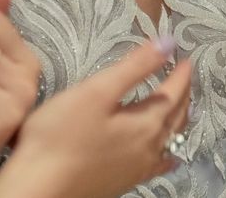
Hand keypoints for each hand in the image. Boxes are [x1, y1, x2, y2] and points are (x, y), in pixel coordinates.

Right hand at [0, 41, 192, 197]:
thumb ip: (135, 66)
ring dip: (178, 121)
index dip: (181, 75)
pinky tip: (167, 157)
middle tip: (186, 78)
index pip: (172, 93)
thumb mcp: (97, 90)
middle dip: (183, 95)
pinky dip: (167, 152)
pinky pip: (158, 163)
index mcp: (146, 122)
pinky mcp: (123, 183)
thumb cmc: (61, 135)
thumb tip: (169, 43)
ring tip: (182, 108)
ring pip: (170, 140)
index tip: (187, 59)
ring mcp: (138, 169)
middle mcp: (149, 148)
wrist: (38, 189)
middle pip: (175, 117)